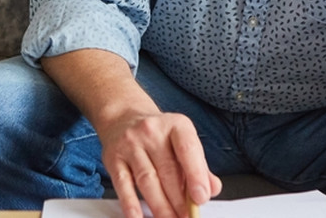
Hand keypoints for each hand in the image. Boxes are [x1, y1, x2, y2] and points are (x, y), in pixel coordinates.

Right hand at [98, 111, 220, 217]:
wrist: (123, 117)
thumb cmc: (158, 134)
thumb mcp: (182, 141)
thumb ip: (199, 166)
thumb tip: (212, 189)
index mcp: (175, 125)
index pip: (187, 150)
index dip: (196, 175)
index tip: (201, 198)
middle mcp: (151, 131)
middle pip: (167, 171)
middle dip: (179, 200)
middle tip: (186, 217)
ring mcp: (130, 144)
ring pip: (147, 180)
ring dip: (160, 206)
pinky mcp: (113, 158)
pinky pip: (123, 185)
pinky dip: (131, 204)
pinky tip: (138, 217)